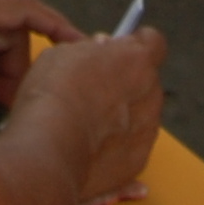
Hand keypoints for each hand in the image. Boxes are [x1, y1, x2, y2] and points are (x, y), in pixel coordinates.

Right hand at [5, 28, 164, 204]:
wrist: (50, 147)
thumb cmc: (54, 94)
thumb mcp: (64, 52)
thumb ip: (91, 49)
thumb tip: (101, 49)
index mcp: (137, 60)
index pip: (153, 42)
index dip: (137, 44)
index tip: (122, 48)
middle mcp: (151, 94)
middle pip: (146, 82)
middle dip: (126, 83)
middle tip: (95, 89)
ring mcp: (147, 131)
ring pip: (141, 116)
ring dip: (122, 116)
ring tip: (86, 123)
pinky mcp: (137, 162)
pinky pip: (131, 148)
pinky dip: (116, 146)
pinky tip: (89, 147)